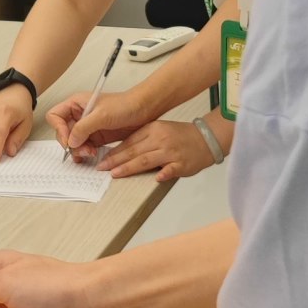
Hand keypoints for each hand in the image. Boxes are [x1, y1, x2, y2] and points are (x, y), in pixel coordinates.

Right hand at [48, 90, 145, 159]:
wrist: (144, 110)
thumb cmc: (125, 104)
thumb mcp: (102, 114)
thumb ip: (83, 127)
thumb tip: (71, 142)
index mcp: (76, 104)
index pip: (55, 116)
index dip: (58, 129)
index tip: (68, 139)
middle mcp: (79, 115)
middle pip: (63, 133)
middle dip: (71, 143)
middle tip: (83, 150)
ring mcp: (87, 127)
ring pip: (73, 143)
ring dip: (79, 150)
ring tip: (91, 153)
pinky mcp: (96, 137)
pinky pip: (84, 147)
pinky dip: (86, 153)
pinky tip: (94, 154)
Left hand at [94, 118, 220, 181]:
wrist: (206, 138)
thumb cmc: (179, 136)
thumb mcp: (159, 130)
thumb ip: (142, 139)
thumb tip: (120, 152)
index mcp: (153, 129)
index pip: (129, 141)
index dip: (114, 151)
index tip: (102, 159)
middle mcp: (161, 139)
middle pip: (134, 151)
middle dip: (116, 160)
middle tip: (102, 168)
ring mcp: (172, 151)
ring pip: (147, 160)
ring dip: (130, 167)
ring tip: (115, 174)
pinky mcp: (182, 163)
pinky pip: (172, 169)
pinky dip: (164, 173)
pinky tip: (156, 178)